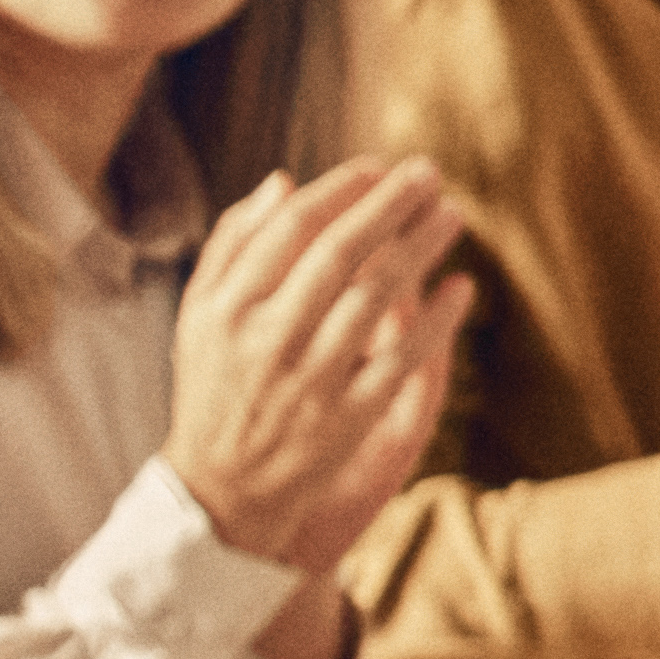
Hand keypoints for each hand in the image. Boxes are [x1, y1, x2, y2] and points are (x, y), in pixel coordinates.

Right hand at [165, 157, 473, 584]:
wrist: (221, 490)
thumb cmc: (215, 387)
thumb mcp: (199, 315)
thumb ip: (232, 245)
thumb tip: (284, 181)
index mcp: (226, 310)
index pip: (292, 228)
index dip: (341, 189)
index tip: (378, 168)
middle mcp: (266, 342)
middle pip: (340, 252)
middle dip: (391, 205)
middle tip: (429, 173)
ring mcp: (309, 382)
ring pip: (377, 299)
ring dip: (421, 249)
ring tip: (450, 215)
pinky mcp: (347, 419)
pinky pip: (403, 358)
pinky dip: (438, 320)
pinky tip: (461, 287)